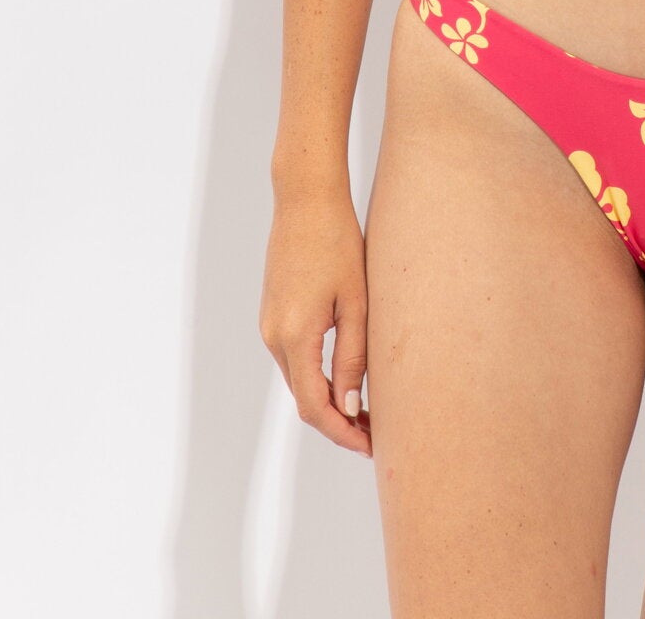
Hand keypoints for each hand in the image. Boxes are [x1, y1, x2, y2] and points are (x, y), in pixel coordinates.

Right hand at [259, 185, 372, 457]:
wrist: (305, 199)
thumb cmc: (338, 242)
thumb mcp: (356, 301)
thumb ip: (352, 356)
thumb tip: (350, 407)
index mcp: (295, 336)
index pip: (315, 407)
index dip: (341, 433)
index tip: (370, 446)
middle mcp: (274, 336)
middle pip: (304, 399)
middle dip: (337, 422)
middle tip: (375, 433)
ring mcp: (269, 325)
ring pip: (298, 379)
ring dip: (327, 399)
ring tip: (366, 408)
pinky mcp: (272, 313)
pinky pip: (293, 358)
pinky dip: (316, 375)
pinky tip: (343, 375)